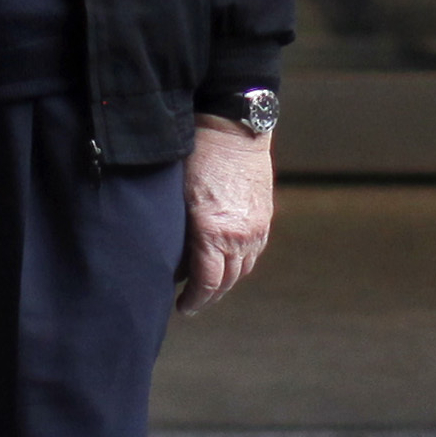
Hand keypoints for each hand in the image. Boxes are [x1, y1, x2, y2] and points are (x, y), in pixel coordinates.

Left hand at [178, 119, 273, 314]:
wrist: (232, 128)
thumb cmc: (193, 157)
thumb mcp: (175, 197)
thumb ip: (176, 232)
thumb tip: (171, 259)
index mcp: (214, 232)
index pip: (207, 282)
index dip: (194, 300)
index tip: (181, 308)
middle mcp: (241, 235)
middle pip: (227, 281)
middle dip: (208, 295)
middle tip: (191, 302)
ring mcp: (257, 228)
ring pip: (243, 269)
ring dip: (225, 281)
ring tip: (206, 286)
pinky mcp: (265, 218)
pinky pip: (253, 252)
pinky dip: (239, 263)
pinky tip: (224, 262)